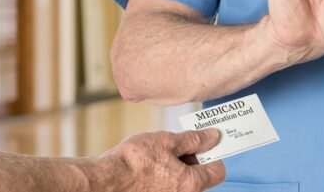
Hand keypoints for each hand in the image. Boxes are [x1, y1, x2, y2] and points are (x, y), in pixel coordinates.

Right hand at [103, 129, 224, 191]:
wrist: (105, 180)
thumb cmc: (134, 161)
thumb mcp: (167, 141)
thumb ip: (194, 140)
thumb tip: (212, 137)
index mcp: (191, 184)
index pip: (217, 171)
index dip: (214, 153)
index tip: (207, 143)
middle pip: (200, 176)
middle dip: (193, 158)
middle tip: (180, 143)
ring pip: (183, 181)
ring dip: (178, 165)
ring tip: (162, 152)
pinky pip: (168, 186)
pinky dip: (166, 174)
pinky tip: (153, 163)